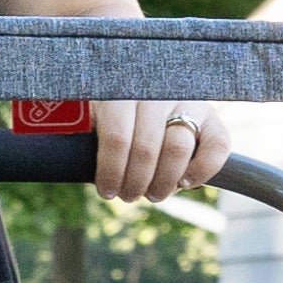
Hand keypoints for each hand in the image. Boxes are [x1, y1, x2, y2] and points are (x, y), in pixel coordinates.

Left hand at [91, 99, 229, 201]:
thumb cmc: (115, 112)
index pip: (117, 137)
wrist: (149, 88)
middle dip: (135, 182)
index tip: (106, 190)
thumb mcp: (95, 113)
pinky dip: (203, 170)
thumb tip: (65, 159)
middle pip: (146, 149)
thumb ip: (86, 130)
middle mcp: (159, 90)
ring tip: (153, 193)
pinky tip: (185, 182)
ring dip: (163, 182)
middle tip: (129, 195)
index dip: (111, 171)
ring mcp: (189, 100)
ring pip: (178, 149)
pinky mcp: (213, 115)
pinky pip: (218, 146)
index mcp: (124, 86)